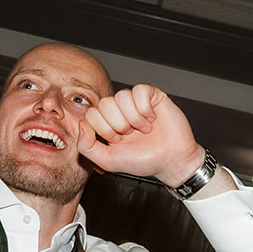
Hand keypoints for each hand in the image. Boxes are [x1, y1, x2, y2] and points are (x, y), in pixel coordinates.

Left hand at [74, 85, 203, 185]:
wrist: (171, 161)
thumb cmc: (143, 160)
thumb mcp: (108, 161)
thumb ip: (86, 146)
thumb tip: (81, 125)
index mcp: (107, 122)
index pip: (91, 113)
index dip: (103, 129)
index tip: (117, 141)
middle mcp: (119, 110)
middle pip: (104, 103)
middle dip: (118, 125)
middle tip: (131, 135)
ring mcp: (135, 101)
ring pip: (121, 96)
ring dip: (133, 118)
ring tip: (143, 129)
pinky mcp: (152, 95)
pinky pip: (139, 91)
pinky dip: (145, 109)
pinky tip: (152, 119)